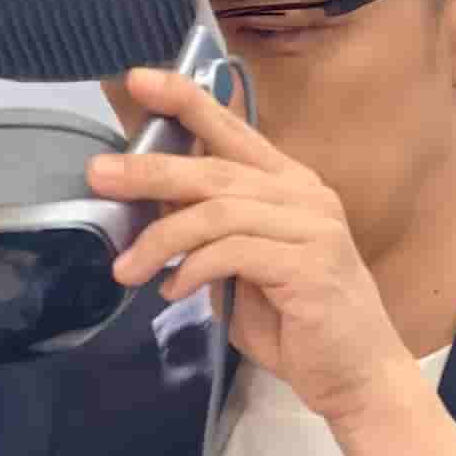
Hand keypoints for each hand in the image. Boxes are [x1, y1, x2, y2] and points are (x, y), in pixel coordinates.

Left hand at [90, 65, 416, 428]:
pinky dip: (193, 270)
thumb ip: (207, 235)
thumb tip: (150, 210)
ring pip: (216, 211)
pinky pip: (231, 251)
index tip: (139, 80)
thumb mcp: (240, 270)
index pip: (232, 130)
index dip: (185, 100)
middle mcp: (303, 195)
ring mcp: (311, 226)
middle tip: (99, 174)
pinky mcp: (308, 264)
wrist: (356, 375)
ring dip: (161, 239)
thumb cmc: (298, 323)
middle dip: (149, 170)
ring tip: (127, 269)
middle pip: (213, 169)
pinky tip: (173, 291)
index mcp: (288, 185)